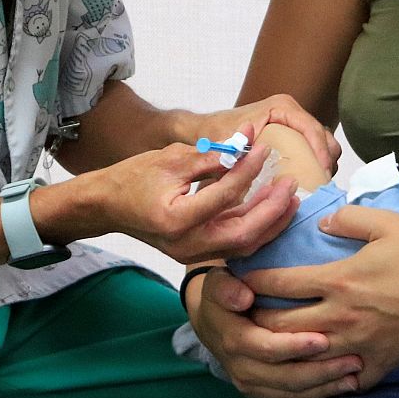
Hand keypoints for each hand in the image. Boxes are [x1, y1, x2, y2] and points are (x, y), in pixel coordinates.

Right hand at [87, 143, 299, 264]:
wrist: (107, 205)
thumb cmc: (133, 178)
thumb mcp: (170, 159)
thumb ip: (210, 156)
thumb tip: (245, 143)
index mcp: (177, 220)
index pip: (225, 195)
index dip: (248, 169)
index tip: (263, 147)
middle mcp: (186, 244)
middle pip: (243, 233)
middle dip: (272, 209)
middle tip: (291, 182)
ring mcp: (191, 253)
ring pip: (243, 245)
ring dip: (270, 222)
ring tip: (290, 197)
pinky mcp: (197, 252)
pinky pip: (234, 245)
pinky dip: (256, 228)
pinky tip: (271, 208)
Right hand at [186, 266, 364, 397]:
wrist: (210, 322)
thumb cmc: (223, 295)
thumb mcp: (218, 283)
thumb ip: (227, 287)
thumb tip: (244, 296)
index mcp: (234, 339)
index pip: (267, 347)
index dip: (295, 346)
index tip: (324, 339)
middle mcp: (241, 366)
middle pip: (285, 376)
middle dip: (321, 370)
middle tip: (353, 360)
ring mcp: (250, 382)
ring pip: (291, 391)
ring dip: (324, 385)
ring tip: (354, 373)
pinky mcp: (260, 391)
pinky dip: (317, 394)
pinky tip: (342, 385)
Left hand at [192, 94, 341, 175]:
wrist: (206, 130)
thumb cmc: (216, 133)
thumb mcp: (226, 143)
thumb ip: (237, 152)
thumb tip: (250, 161)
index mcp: (282, 108)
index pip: (311, 129)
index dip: (321, 152)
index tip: (322, 174)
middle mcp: (292, 112)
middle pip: (324, 136)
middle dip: (326, 161)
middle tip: (322, 186)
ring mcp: (295, 124)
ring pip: (323, 144)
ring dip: (323, 165)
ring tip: (316, 188)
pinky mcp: (294, 136)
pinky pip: (314, 151)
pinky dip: (315, 166)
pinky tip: (308, 184)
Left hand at [240, 206, 398, 390]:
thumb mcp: (387, 223)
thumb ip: (348, 219)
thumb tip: (322, 222)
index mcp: (338, 280)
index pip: (280, 283)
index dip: (252, 281)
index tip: (238, 279)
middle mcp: (339, 316)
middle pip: (279, 325)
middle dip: (254, 321)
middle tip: (242, 316)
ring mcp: (355, 345)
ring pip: (302, 355)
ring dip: (281, 350)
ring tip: (266, 344)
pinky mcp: (374, 365)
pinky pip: (341, 378)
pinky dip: (325, 376)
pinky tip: (315, 370)